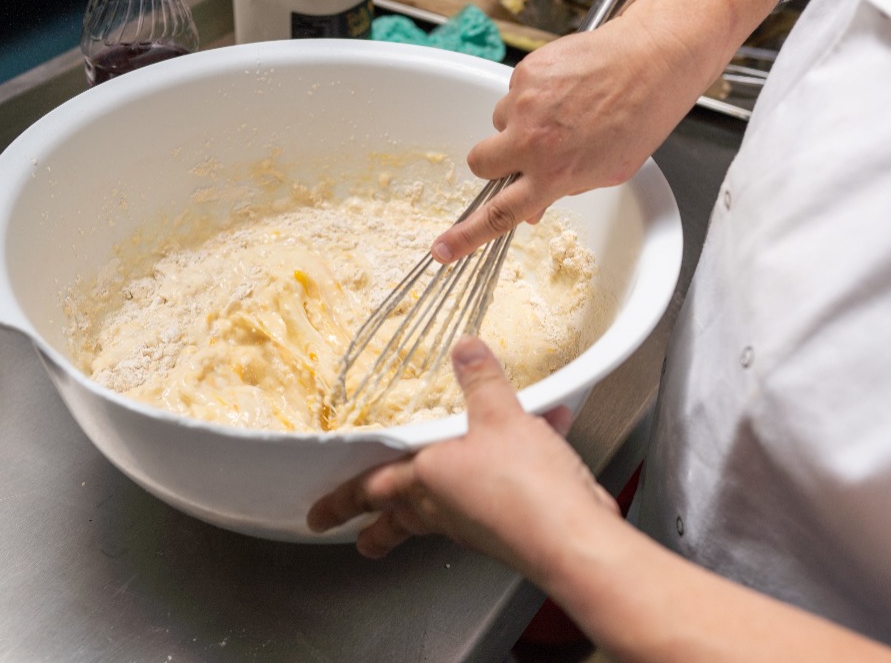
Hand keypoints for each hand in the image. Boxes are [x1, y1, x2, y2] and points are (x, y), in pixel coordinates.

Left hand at [307, 336, 619, 575]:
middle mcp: (445, 508)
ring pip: (441, 516)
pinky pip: (493, 499)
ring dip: (432, 507)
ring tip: (438, 493)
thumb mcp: (499, 415)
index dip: (340, 502)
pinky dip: (505, 475)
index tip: (318, 516)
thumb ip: (481, 380)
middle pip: (399, 519)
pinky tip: (537, 443)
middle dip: (378, 529)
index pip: (369, 490)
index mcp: (426, 481)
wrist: (572, 539)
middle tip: (362, 539)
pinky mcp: (510, 529)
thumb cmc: (524, 489)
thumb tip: (465, 350)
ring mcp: (476, 524)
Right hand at [431, 3, 703, 263]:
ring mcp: (524, 105)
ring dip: (519, 121)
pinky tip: (566, 87)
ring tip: (563, 109)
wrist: (651, 61)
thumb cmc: (638, 117)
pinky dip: (534, 92)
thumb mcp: (606, 172)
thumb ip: (563, 188)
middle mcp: (533, 142)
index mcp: (554, 175)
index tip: (441, 250)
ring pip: (499, 122)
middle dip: (493, 160)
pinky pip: (515, 91)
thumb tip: (532, 207)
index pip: (499, 214)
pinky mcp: (525, 73)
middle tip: (520, 151)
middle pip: (480, 163)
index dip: (465, 236)